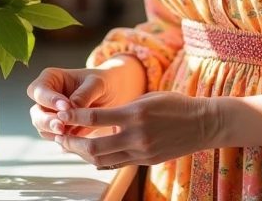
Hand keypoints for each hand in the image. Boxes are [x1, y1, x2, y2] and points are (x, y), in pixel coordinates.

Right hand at [27, 59, 143, 141]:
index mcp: (51, 79)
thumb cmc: (103, 82)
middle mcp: (47, 98)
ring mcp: (51, 115)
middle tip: (62, 127)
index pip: (39, 90)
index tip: (66, 106)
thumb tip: (71, 108)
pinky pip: (56, 138)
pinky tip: (75, 144)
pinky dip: (64, 142)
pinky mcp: (60, 130)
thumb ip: (85, 93)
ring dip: (54, 134)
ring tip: (69, 136)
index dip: (49, 99)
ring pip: (43, 129)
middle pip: (36, 112)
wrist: (113, 95)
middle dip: (47, 121)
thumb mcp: (98, 83)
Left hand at [54, 91, 217, 168]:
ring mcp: (141, 151)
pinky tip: (90, 155)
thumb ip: (123, 109)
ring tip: (71, 146)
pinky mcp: (146, 161)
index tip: (60, 114)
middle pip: (94, 145)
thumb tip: (99, 117)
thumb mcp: (147, 98)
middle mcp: (136, 135)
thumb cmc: (175, 104)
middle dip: (72, 142)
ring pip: (102, 159)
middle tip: (59, 136)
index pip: (96, 116)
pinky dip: (100, 160)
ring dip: (83, 153)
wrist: (202, 124)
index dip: (74, 116)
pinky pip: (116, 163)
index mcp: (135, 113)